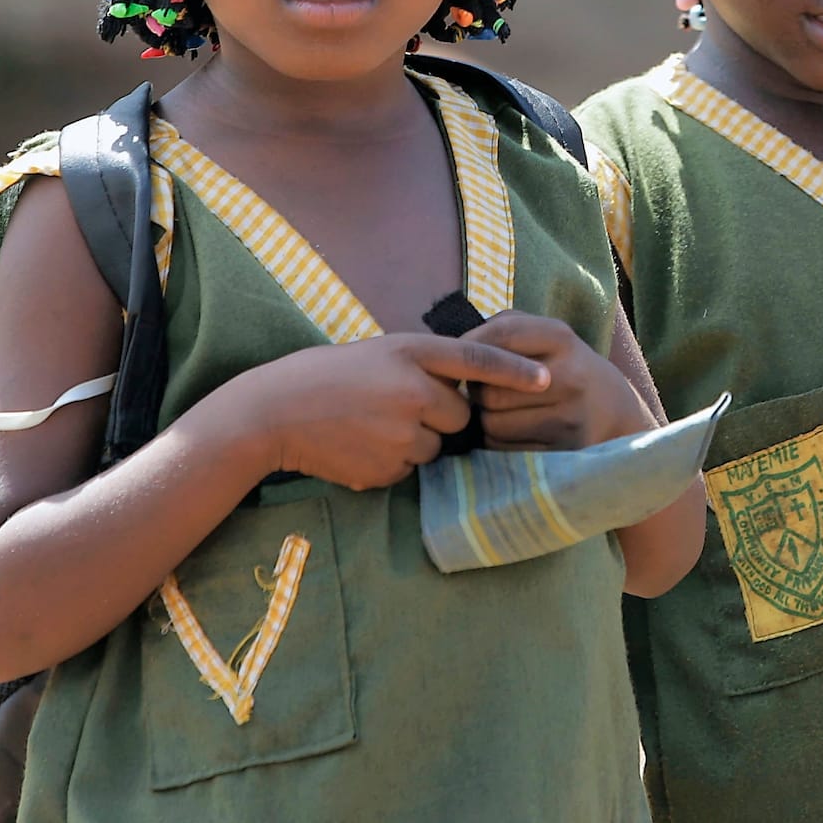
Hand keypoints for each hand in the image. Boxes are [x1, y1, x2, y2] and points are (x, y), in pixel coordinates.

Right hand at [242, 335, 551, 488]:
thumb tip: (459, 390)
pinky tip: (359, 446)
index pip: (476, 359)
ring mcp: (399, 432)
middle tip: (393, 407)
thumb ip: (420, 366)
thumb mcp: (377, 353)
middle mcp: (411, 390)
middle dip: (438, 416)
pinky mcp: (387, 468)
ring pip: (434, 447)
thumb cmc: (326, 377)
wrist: (273, 412)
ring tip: (368, 426)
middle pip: (458, 415)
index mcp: (408, 352)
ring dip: (413, 441)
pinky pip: (408, 470)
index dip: (514, 370)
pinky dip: (391, 462)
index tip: (548, 377)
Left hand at [462, 311, 653, 450]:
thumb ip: (506, 329)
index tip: (460, 360)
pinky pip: (505, 450)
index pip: (502, 334)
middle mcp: (570, 376)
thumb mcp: (550, 338)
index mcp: (563, 339)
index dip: (471, 349)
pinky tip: (515, 434)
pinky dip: (499, 444)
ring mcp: (569, 417)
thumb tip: (455, 347)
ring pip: (492, 424)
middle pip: (489, 389)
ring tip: (502, 414)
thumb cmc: (568, 370)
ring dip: (486, 421)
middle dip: (478, 393)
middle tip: (486, 393)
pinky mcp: (564, 452)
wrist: (617, 415)